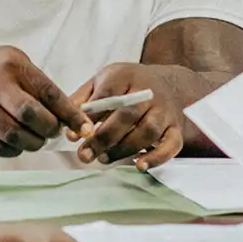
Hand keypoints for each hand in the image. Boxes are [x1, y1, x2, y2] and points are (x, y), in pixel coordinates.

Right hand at [0, 47, 89, 157]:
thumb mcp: (11, 62)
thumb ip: (37, 84)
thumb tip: (69, 114)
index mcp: (12, 65)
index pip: (49, 92)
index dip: (70, 113)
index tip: (85, 127)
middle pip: (32, 116)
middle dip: (49, 130)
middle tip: (52, 131)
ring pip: (16, 136)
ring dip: (33, 143)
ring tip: (35, 138)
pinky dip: (14, 150)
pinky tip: (16, 143)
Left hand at [69, 65, 185, 169]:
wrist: (169, 83)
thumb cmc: (128, 85)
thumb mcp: (103, 80)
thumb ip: (83, 99)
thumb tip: (67, 126)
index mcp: (126, 76)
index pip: (108, 94)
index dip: (90, 116)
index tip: (74, 136)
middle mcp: (149, 92)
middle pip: (128, 115)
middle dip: (104, 137)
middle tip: (85, 155)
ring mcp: (164, 111)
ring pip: (148, 131)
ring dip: (124, 148)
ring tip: (104, 158)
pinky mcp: (175, 129)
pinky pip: (171, 145)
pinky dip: (157, 157)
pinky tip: (139, 165)